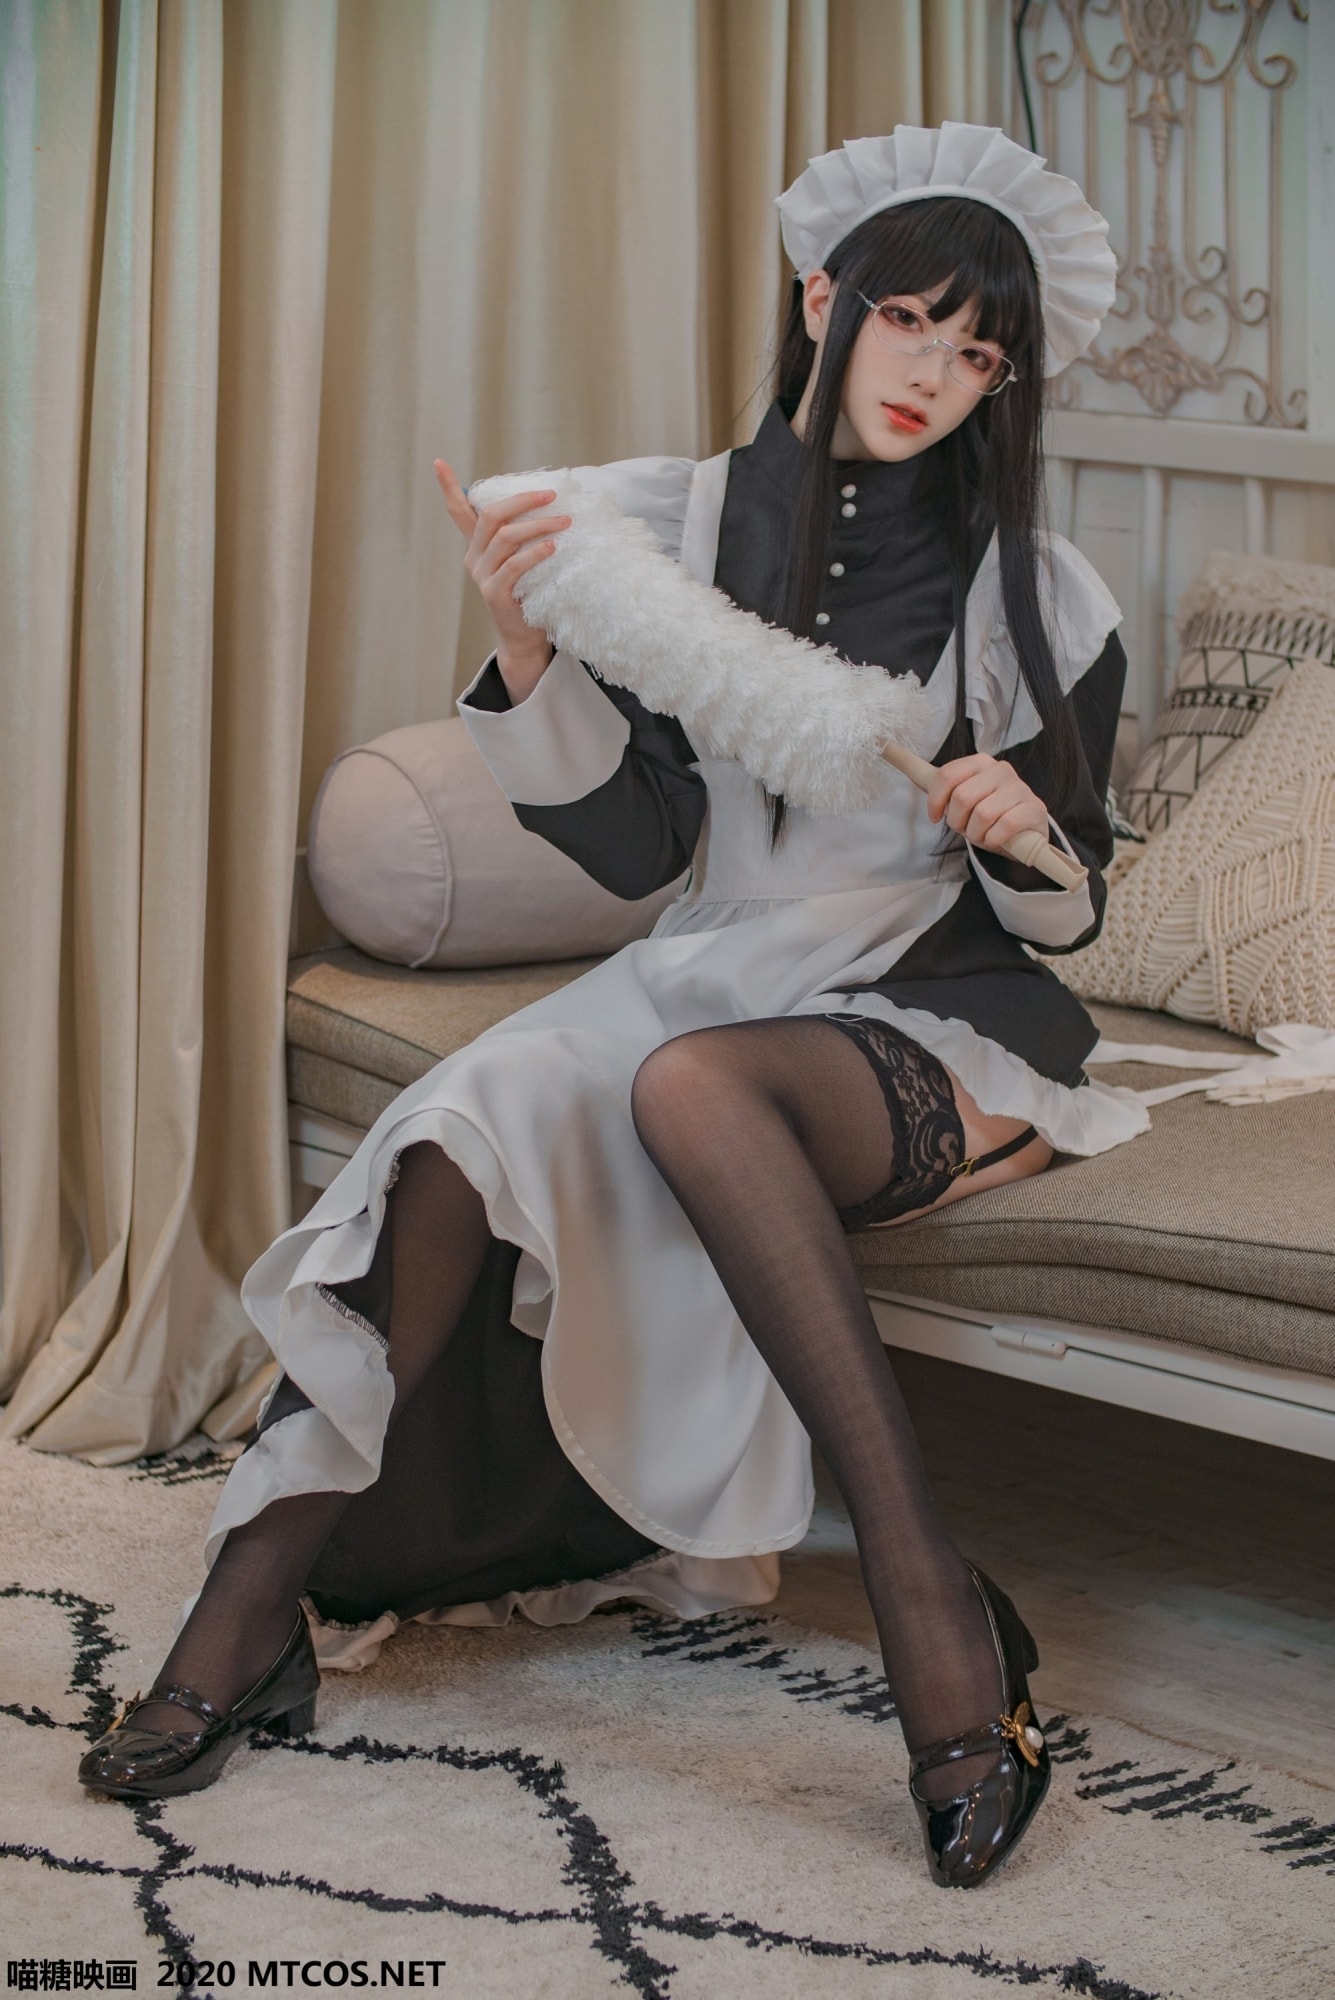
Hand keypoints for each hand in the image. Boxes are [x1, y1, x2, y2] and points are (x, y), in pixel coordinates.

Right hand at [434, 459, 566, 700]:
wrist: (523, 637)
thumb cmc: (528, 593)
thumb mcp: (522, 561)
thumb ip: (524, 538)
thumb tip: (551, 506)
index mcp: (477, 546)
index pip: (459, 512)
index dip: (447, 487)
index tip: (438, 462)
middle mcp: (474, 557)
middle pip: (492, 516)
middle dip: (522, 501)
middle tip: (551, 495)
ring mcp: (482, 575)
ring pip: (506, 537)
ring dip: (538, 526)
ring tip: (564, 522)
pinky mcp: (494, 593)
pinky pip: (514, 566)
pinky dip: (534, 553)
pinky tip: (551, 547)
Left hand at [926, 753, 1048, 854]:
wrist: (1023, 834)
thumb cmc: (988, 815)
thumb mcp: (964, 800)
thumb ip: (944, 788)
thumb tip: (913, 774)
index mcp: (981, 762)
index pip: (948, 774)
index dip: (935, 800)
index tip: (935, 817)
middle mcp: (1001, 770)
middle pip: (962, 797)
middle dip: (957, 821)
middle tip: (965, 828)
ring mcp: (1020, 788)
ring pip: (982, 814)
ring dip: (976, 833)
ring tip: (982, 834)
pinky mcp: (1034, 809)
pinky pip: (1004, 826)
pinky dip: (994, 839)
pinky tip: (996, 839)